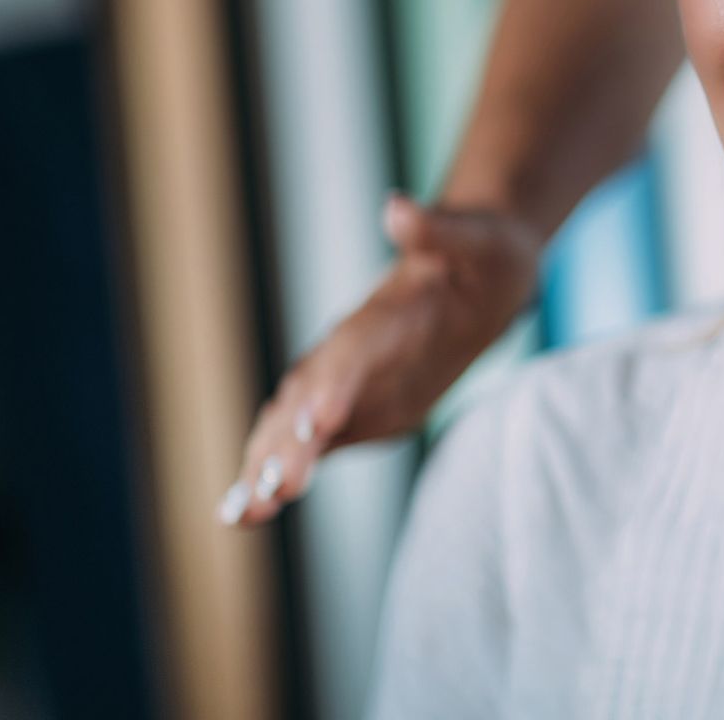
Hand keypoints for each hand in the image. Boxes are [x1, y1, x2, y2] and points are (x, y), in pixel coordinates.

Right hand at [216, 194, 542, 528]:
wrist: (480, 270)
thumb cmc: (481, 252)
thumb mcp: (474, 239)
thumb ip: (435, 231)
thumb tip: (398, 208)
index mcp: (382, 313)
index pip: (352, 351)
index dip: (333, 385)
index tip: (317, 422)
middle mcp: (350, 350)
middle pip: (310, 399)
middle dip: (289, 445)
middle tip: (270, 493)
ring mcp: (346, 383)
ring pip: (295, 426)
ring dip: (269, 466)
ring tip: (242, 515)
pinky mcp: (355, 409)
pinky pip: (311, 445)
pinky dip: (280, 475)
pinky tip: (248, 513)